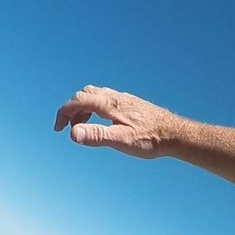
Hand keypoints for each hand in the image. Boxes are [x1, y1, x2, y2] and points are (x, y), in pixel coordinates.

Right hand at [54, 86, 182, 158]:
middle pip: (84, 95)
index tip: (58, 129)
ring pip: (95, 95)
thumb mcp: (121, 140)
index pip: (77, 101)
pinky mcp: (131, 104)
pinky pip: (106, 99)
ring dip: (83, 108)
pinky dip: (95, 108)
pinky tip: (103, 122)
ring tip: (83, 127)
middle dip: (71, 109)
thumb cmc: (150, 139)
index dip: (63, 113)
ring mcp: (124, 99)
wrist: (175, 134)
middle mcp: (115, 97)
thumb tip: (72, 133)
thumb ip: (96, 136)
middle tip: (68, 127)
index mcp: (109, 104)